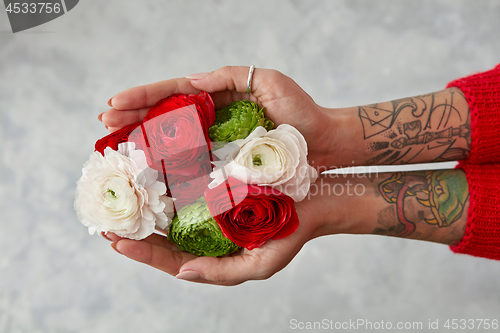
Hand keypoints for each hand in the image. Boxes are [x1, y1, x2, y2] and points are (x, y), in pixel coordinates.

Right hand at [101, 66, 339, 170]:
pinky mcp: (226, 167)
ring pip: (173, 143)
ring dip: (144, 144)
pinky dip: (169, 169)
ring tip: (115, 148)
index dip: (144, 97)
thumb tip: (191, 79)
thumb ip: (229, 77)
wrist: (325, 144)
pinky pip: (192, 167)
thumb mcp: (268, 82)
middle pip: (165, 117)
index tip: (115, 103)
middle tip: (104, 124)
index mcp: (218, 97)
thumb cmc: (301, 112)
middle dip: (133, 118)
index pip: (173, 92)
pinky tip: (149, 174)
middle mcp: (212, 120)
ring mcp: (217, 144)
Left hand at [103, 193, 323, 285]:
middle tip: (105, 221)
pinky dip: (168, 182)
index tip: (117, 242)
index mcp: (213, 255)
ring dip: (146, 205)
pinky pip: (187, 186)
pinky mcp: (217, 187)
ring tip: (121, 196)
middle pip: (163, 236)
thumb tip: (182, 271)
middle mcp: (207, 233)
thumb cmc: (291, 235)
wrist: (315, 202)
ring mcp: (211, 210)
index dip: (143, 253)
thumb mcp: (261, 264)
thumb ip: (221, 273)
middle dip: (135, 230)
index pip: (170, 259)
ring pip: (171, 211)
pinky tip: (153, 172)